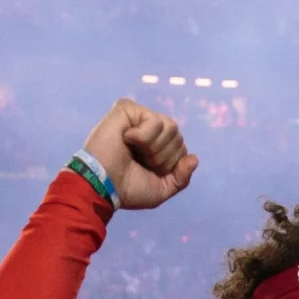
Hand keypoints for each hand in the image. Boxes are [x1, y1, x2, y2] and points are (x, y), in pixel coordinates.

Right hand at [82, 98, 197, 210]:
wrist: (103, 185)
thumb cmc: (126, 189)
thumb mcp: (160, 190)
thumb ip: (181, 178)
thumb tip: (194, 158)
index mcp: (155, 147)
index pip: (181, 149)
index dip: (170, 165)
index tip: (147, 171)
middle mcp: (148, 130)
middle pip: (178, 137)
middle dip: (163, 157)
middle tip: (139, 162)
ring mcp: (138, 117)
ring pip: (171, 127)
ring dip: (155, 148)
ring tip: (133, 151)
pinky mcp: (127, 109)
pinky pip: (155, 121)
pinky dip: (144, 137)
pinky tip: (126, 139)